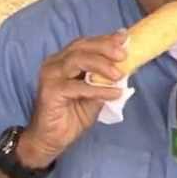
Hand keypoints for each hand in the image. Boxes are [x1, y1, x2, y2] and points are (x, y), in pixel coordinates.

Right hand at [19, 32, 127, 168]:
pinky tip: (114, 93)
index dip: (105, 40)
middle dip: (104, 48)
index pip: (85, 44)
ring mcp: (50, 76)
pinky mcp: (50, 91)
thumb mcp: (95, 95)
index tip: (124, 38)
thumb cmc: (71, 116)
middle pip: (81, 47)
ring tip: (119, 75)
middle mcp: (54, 63)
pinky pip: (78, 86)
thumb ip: (105, 80)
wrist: (52, 139)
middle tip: (123, 55)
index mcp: (64, 60)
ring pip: (77, 60)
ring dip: (101, 65)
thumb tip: (126, 68)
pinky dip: (98, 89)